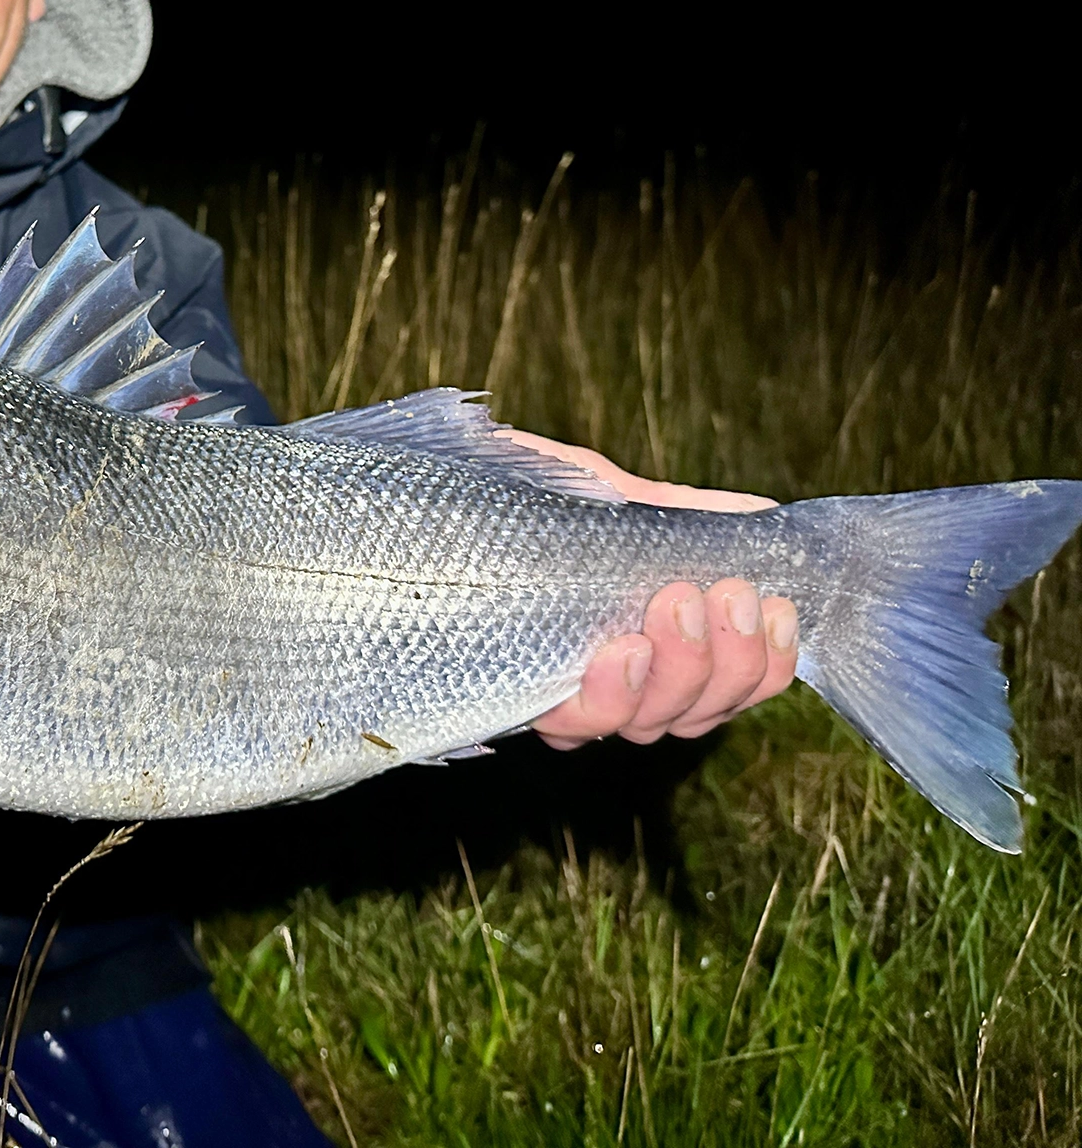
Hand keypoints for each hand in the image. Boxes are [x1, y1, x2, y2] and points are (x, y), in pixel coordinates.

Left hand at [505, 433, 798, 747]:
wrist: (430, 485)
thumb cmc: (516, 495)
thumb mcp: (610, 497)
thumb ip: (683, 517)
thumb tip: (761, 517)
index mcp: (646, 643)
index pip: (726, 687)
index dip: (765, 665)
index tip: (778, 607)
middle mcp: (608, 682)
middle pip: (696, 711)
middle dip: (729, 660)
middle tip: (728, 596)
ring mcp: (561, 693)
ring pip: (647, 722)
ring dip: (680, 670)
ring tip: (678, 604)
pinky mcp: (508, 693)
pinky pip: (573, 722)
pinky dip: (609, 693)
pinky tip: (621, 651)